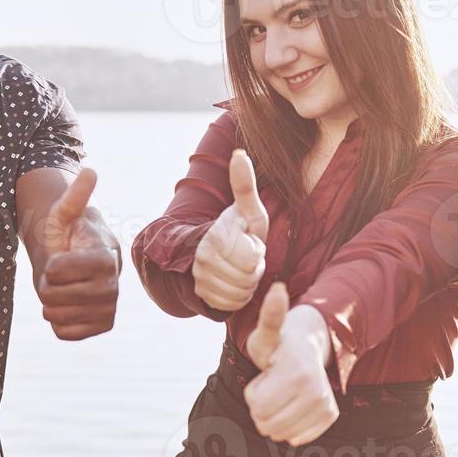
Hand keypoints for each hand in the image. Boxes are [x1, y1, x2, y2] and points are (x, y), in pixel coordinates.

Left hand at [37, 168, 120, 339]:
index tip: (62, 254)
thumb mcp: (65, 212)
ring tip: (64, 288)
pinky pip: (64, 333)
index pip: (55, 271)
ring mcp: (109, 309)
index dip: (49, 264)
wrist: (82, 261)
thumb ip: (76, 195)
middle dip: (46, 284)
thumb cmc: (69, 234)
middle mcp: (112, 287)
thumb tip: (90, 171)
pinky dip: (58, 322)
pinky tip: (69, 306)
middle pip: (51, 296)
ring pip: (56, 317)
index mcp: (104, 259)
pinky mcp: (102, 326)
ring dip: (51, 303)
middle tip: (60, 274)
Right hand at [193, 149, 269, 310]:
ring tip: (241, 268)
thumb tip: (239, 152)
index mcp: (215, 235)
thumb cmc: (242, 230)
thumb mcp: (249, 211)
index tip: (250, 242)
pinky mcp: (201, 294)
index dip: (258, 252)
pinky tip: (234, 282)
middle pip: (248, 277)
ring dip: (248, 283)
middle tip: (248, 257)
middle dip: (255, 269)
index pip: (252, 258)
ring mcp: (199, 277)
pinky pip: (232, 304)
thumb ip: (245, 185)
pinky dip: (238, 297)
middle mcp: (202, 257)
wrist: (220, 253)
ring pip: (241, 292)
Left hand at [243, 285, 339, 444]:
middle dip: (261, 406)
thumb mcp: (267, 333)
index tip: (265, 375)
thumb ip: (269, 316)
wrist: (309, 349)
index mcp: (298, 374)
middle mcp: (315, 392)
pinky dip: (291, 426)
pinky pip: (298, 438)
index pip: (257, 408)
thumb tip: (277, 289)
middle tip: (273, 383)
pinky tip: (294, 405)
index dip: (253, 393)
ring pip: (281, 434)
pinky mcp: (330, 416)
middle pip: (267, 425)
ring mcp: (325, 405)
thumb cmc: (279, 344)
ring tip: (282, 392)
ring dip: (275, 416)